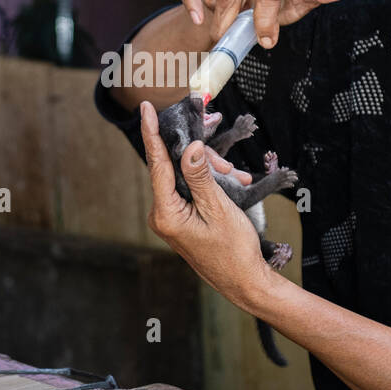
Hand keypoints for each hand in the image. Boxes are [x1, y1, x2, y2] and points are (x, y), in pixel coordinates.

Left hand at [140, 101, 279, 307]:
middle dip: (203, 159)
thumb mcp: (219, 208)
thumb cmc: (234, 251)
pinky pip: (191, 190)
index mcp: (166, 214)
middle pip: (175, 168)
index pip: (157, 164)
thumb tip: (189, 147)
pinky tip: (230, 182)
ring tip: (236, 178)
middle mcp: (162, 215)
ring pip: (186, 177)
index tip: (146, 108)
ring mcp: (171, 218)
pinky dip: (209, 183)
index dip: (152, 133)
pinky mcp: (181, 219)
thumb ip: (200, 176)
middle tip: (229, 167)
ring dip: (211, 173)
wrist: (244, 282)